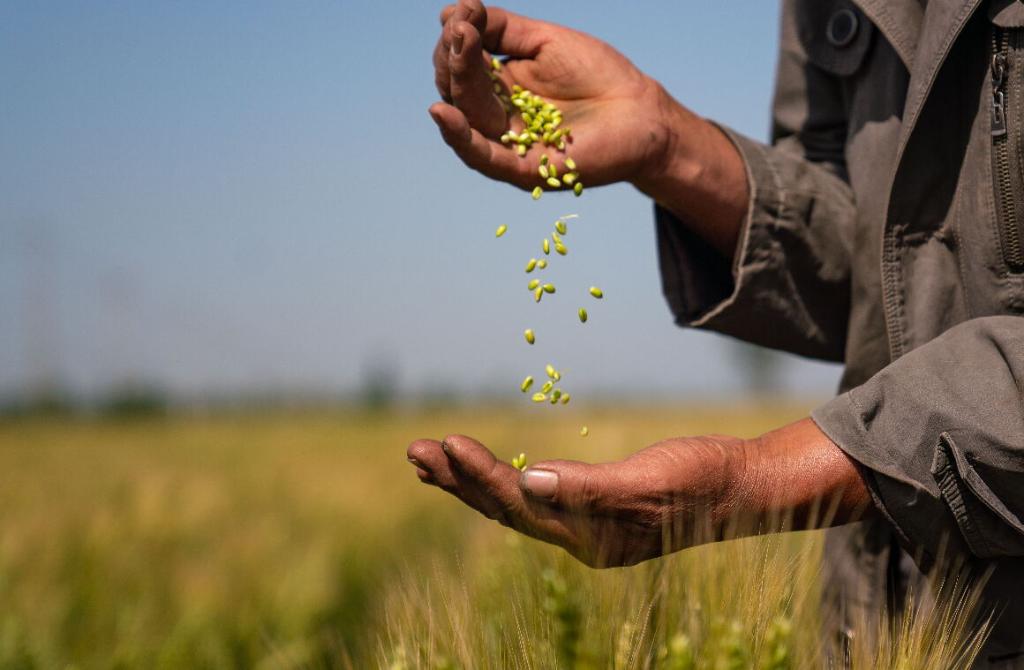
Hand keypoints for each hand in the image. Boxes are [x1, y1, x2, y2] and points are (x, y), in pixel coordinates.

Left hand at [406, 419, 871, 566]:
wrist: (744, 489)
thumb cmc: (706, 478)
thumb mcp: (654, 478)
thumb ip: (592, 487)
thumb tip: (530, 479)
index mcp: (592, 537)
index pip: (522, 506)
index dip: (481, 476)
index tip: (446, 444)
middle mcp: (579, 540)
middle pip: (505, 510)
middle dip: (457, 481)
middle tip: (413, 451)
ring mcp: (584, 528)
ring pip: (513, 505)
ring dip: (467, 482)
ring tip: (426, 459)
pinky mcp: (589, 511)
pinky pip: (530, 497)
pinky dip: (497, 480)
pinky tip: (475, 468)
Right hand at [429, 0, 748, 256]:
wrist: (642, 113)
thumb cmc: (599, 75)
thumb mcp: (544, 40)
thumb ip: (500, 28)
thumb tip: (451, 11)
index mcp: (500, 87)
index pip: (461, 66)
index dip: (456, 42)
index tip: (461, 15)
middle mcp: (497, 117)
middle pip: (459, 91)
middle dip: (454, 59)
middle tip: (462, 31)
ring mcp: (509, 144)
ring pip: (468, 119)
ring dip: (455, 86)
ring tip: (456, 51)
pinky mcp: (523, 170)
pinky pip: (483, 158)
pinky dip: (461, 138)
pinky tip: (445, 113)